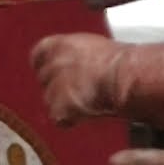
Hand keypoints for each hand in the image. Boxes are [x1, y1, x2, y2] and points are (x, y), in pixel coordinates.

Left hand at [34, 32, 163, 136]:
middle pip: (44, 80)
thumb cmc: (119, 61)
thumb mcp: (90, 47)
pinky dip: (72, 119)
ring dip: (65, 104)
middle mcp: (51, 65)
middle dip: (58, 88)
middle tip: (79, 91)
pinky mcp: (60, 108)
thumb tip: (74, 64)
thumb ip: (74, 55)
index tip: (54, 74)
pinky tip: (87, 112)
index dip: (46, 67)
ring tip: (88, 101)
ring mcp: (54, 87)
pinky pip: (60, 119)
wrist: (126, 77)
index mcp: (56, 44)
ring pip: (51, 101)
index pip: (38, 56)